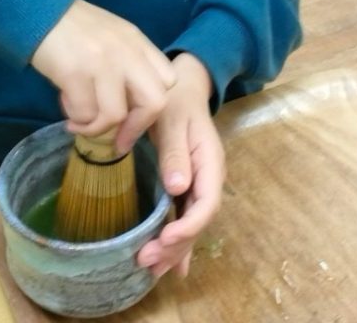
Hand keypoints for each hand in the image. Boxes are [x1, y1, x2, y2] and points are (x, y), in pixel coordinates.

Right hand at [31, 0, 176, 148]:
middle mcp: (126, 51)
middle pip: (154, 102)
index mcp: (137, 42)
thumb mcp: (112, 37)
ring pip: (115, 115)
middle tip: (116, 140)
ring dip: (95, 127)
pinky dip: (75, 118)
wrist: (39, 10)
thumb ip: (127, 64)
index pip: (168, 80)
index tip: (135, 122)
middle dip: (135, 129)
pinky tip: (65, 107)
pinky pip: (84, 113)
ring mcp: (103, 61)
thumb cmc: (73, 28)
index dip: (154, 108)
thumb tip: (128, 110)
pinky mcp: (76, 72)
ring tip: (78, 121)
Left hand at [137, 53, 224, 278]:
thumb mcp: (173, 119)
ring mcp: (197, 184)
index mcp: (210, 163)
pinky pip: (183, 217)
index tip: (165, 239)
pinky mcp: (185, 185)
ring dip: (173, 249)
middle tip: (147, 261)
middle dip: (175, 245)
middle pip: (198, 221)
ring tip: (151, 270)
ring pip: (190, 224)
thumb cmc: (176, 99)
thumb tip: (178, 187)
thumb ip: (175, 151)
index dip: (188, 226)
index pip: (206, 203)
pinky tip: (170, 265)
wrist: (182, 86)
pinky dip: (176, 241)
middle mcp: (207, 178)